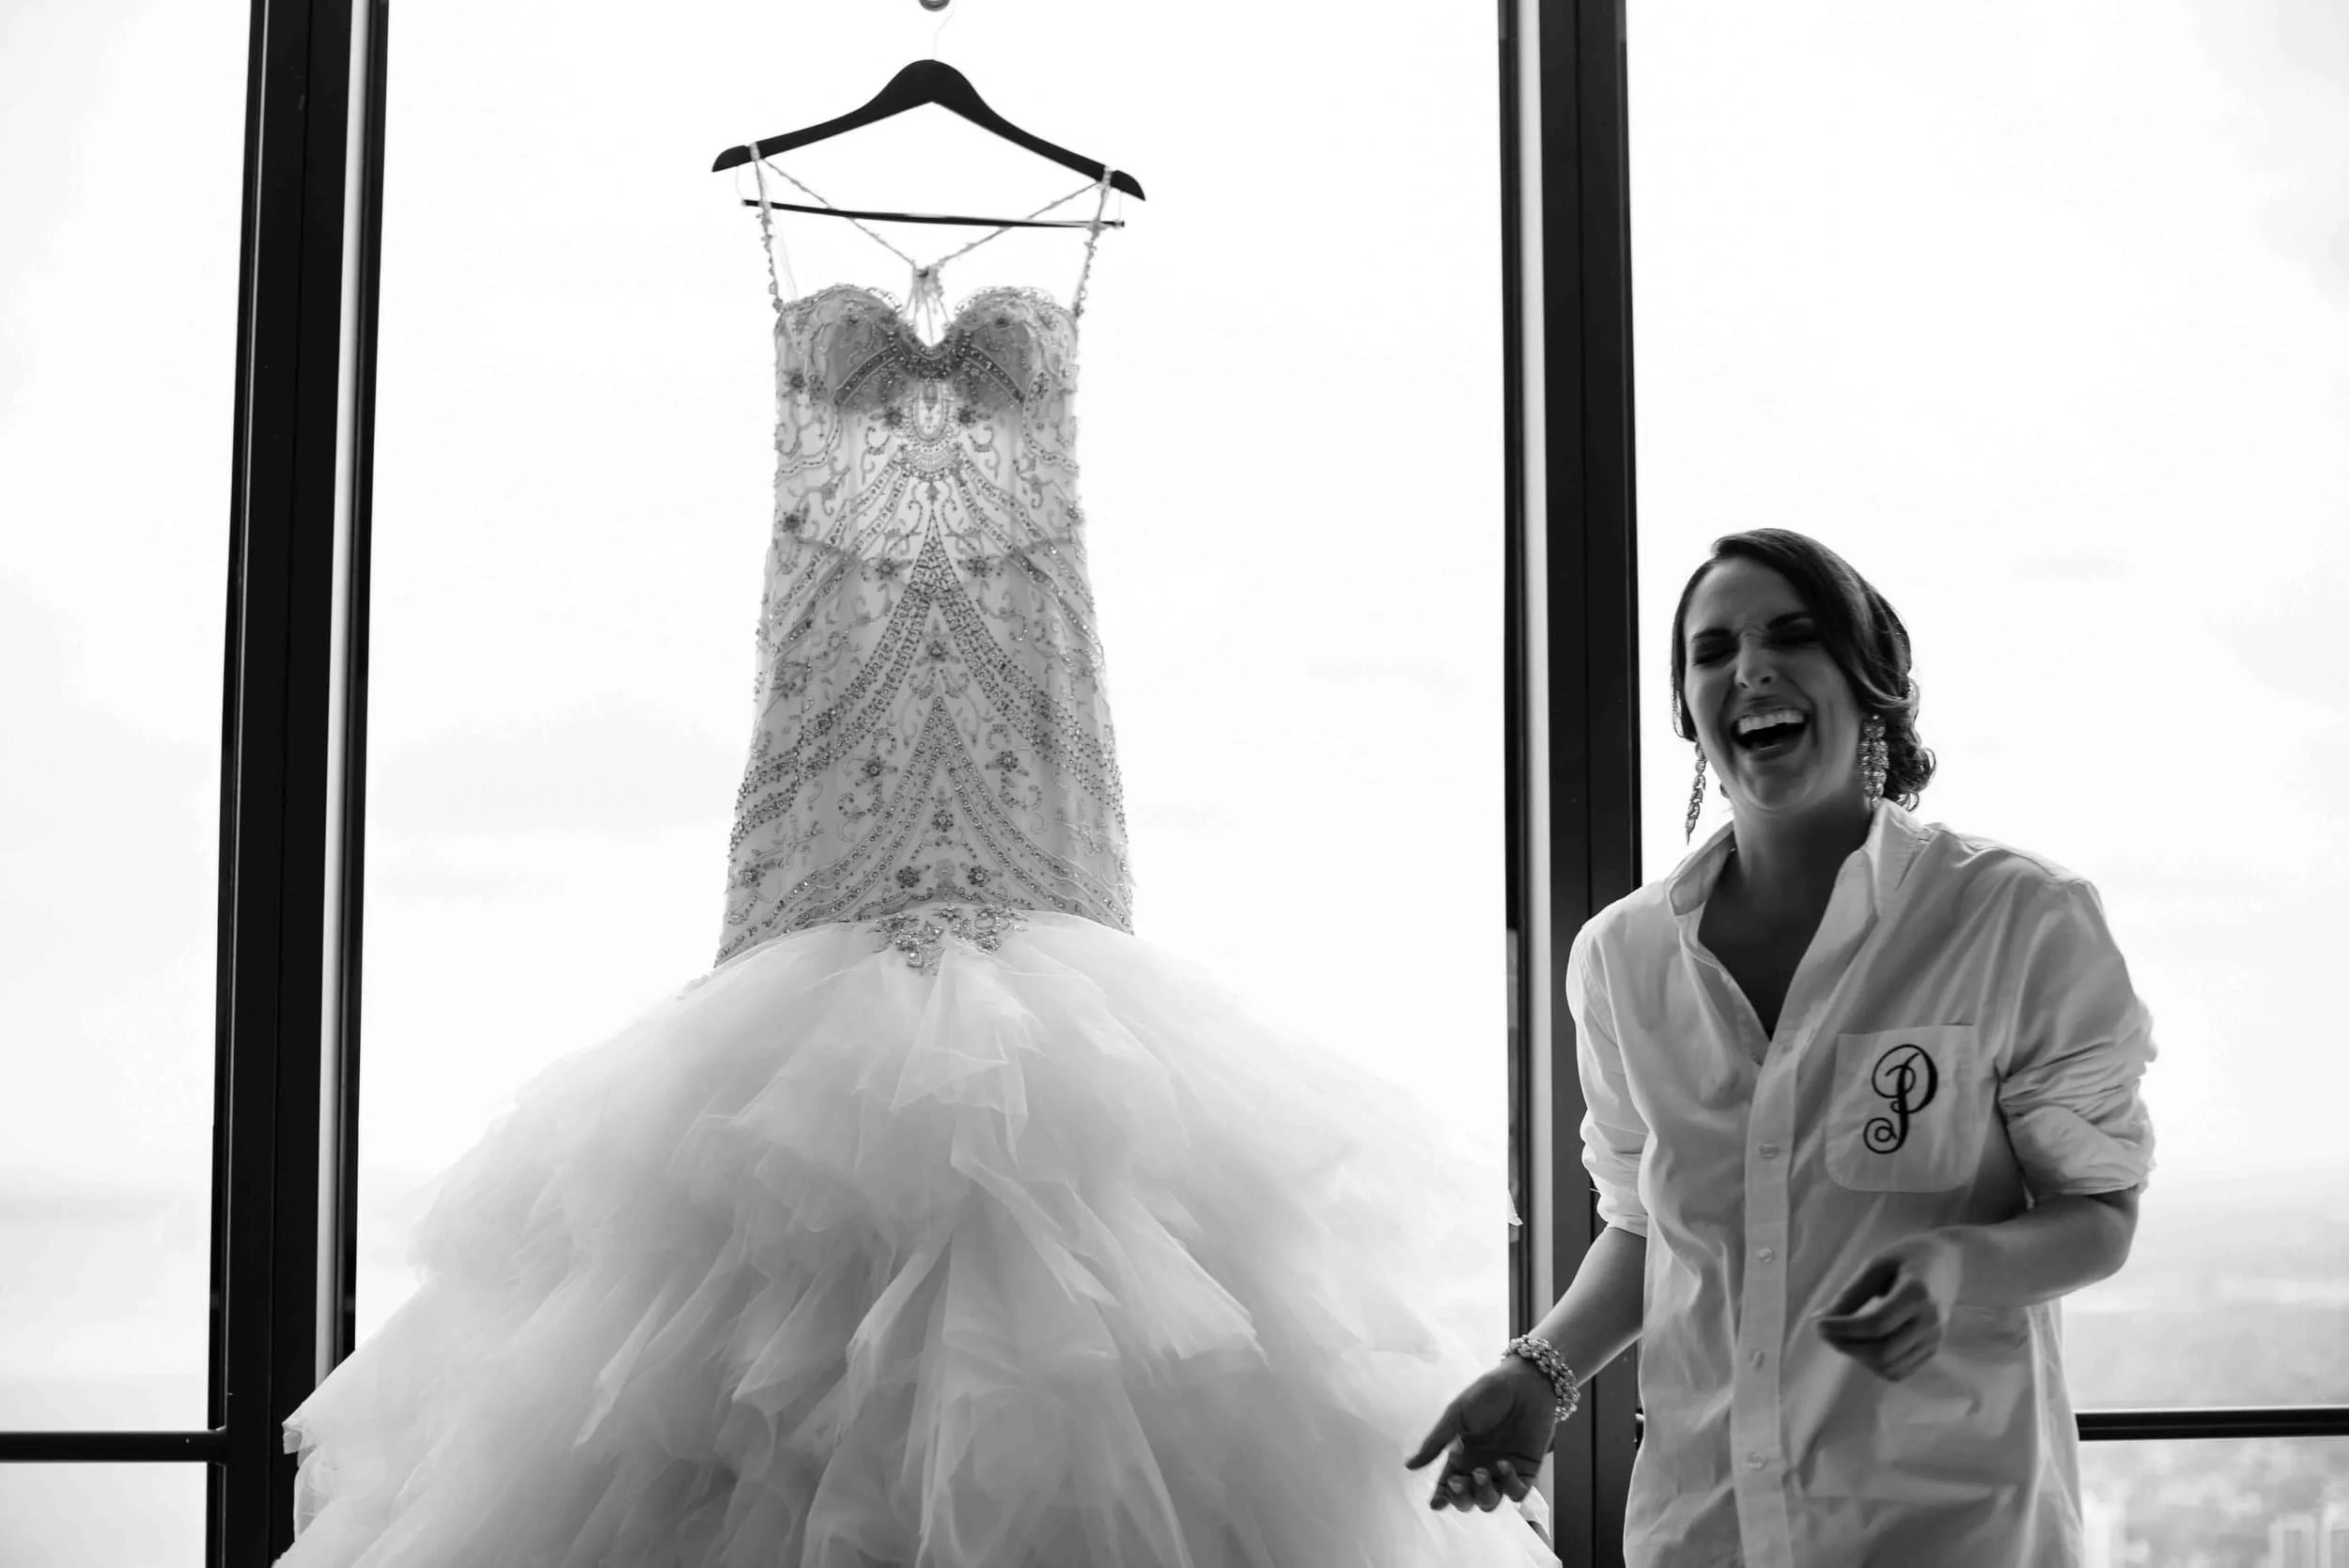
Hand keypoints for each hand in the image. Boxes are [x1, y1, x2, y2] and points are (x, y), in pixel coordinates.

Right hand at [1404, 1356, 1554, 1511]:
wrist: (1524, 1383)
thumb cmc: (1487, 1395)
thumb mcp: (1456, 1416)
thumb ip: (1435, 1443)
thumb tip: (1409, 1466)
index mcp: (1462, 1456)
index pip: (1448, 1485)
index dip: (1442, 1497)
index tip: (1436, 1503)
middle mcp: (1481, 1467)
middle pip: (1469, 1499)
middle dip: (1461, 1497)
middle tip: (1459, 1481)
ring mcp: (1503, 1471)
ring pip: (1490, 1501)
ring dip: (1483, 1493)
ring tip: (1481, 1472)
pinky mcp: (1526, 1471)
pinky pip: (1517, 1492)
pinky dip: (1509, 1485)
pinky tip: (1503, 1464)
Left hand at [1814, 1232, 1963, 1382]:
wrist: (1949, 1260)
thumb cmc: (1908, 1256)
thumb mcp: (1876, 1264)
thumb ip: (1851, 1294)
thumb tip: (1821, 1320)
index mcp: (1918, 1293)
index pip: (1876, 1324)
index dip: (1842, 1329)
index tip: (1818, 1323)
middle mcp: (1930, 1321)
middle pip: (1882, 1352)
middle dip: (1846, 1346)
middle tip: (1825, 1331)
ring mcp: (1934, 1339)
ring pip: (1890, 1367)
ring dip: (1858, 1357)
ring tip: (1843, 1336)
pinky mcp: (1933, 1349)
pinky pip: (1900, 1371)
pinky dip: (1875, 1365)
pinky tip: (1862, 1344)